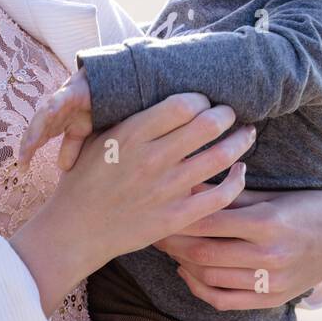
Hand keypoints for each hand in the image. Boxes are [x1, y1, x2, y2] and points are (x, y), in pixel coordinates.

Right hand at [9, 93, 256, 316]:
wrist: (75, 231)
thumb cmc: (84, 179)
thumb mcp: (96, 138)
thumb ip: (127, 115)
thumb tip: (157, 90)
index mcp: (130, 135)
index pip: (182, 105)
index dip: (200, 99)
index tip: (203, 102)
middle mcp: (151, 159)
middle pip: (207, 125)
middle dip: (226, 114)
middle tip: (230, 113)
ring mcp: (165, 190)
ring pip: (220, 157)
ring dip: (240, 141)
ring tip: (246, 134)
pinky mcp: (175, 217)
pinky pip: (220, 196)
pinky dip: (237, 180)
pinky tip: (240, 171)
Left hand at [17, 68, 93, 171]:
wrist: (99, 87)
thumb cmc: (86, 108)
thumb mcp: (79, 133)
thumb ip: (70, 148)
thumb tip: (63, 168)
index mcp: (52, 124)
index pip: (36, 139)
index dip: (28, 152)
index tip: (22, 168)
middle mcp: (51, 113)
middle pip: (35, 130)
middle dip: (27, 144)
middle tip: (22, 161)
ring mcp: (58, 102)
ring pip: (42, 117)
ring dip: (35, 130)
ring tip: (29, 145)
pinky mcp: (68, 93)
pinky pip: (59, 100)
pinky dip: (53, 107)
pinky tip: (48, 113)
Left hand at [153, 187, 321, 311]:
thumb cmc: (304, 207)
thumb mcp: (269, 195)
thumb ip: (229, 192)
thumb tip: (190, 181)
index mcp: (267, 222)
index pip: (210, 220)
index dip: (180, 215)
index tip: (160, 206)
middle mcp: (269, 255)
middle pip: (204, 251)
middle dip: (173, 241)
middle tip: (155, 228)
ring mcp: (270, 281)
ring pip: (210, 277)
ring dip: (182, 262)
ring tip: (168, 247)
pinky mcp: (270, 299)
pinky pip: (224, 300)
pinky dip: (199, 288)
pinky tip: (188, 272)